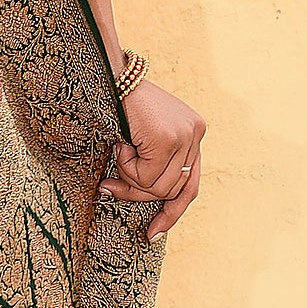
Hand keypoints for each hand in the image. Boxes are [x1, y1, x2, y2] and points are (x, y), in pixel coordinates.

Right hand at [102, 75, 203, 242]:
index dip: (172, 212)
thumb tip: (143, 198)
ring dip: (130, 176)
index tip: (152, 234)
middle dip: (139, 194)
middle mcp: (197, 134)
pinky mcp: (169, 138)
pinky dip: (126, 166)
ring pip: (158, 187)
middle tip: (109, 186)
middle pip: (172, 191)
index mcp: (194, 132)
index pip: (190, 185)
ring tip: (119, 150)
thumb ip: (153, 163)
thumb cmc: (118, 104)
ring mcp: (186, 136)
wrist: (109, 73)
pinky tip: (121, 143)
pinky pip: (145, 175)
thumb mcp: (141, 138)